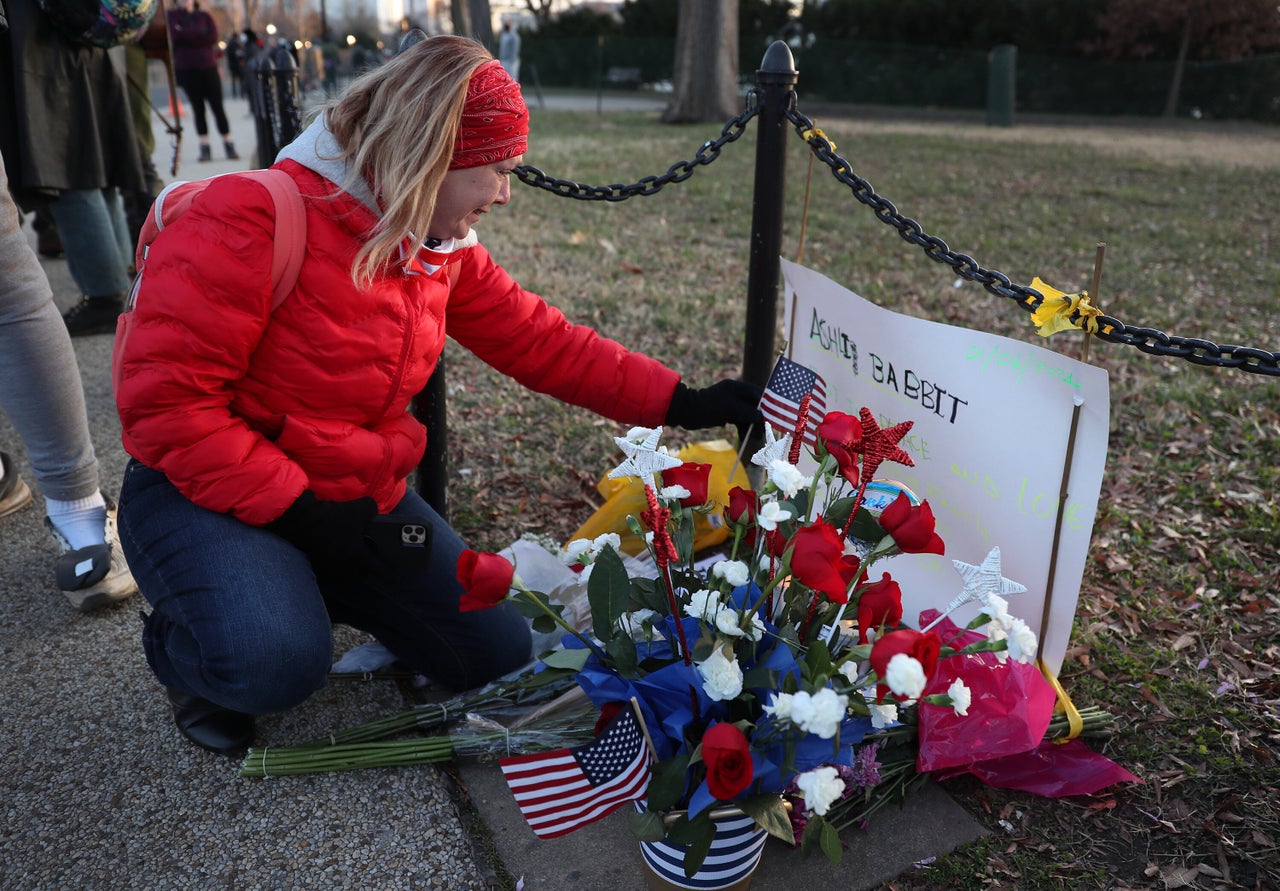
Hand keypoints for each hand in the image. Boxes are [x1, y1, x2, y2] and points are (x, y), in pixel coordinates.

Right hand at [266, 490, 383, 581]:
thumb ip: (374, 509)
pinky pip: (331, 565)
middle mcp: (343, 566)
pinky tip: (336, 549)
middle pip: (360, 572)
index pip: (377, 569)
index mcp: (357, 557)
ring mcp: (327, 565)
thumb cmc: (333, 515)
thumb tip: (373, 510)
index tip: (391, 572)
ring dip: (350, 564)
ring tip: (354, 553)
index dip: (386, 570)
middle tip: (371, 559)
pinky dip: (335, 560)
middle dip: (367, 567)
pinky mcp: (315, 561)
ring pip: (345, 570)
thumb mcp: (362, 507)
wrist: (300, 518)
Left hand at [664, 380, 763, 433]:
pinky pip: (739, 420)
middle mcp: (735, 394)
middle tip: (766, 431)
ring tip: (756, 439)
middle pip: (754, 406)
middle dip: (760, 419)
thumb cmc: (707, 407)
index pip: (759, 394)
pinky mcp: (726, 413)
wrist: (685, 412)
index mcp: (737, 387)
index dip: (768, 405)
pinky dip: (743, 428)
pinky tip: (745, 437)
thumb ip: (747, 412)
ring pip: (747, 415)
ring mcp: (731, 404)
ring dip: (752, 426)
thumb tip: (762, 417)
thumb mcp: (729, 409)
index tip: (776, 416)